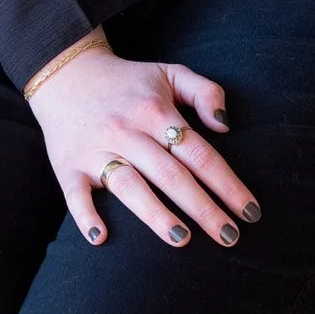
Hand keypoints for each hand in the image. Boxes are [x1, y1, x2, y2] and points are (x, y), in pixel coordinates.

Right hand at [27, 46, 260, 251]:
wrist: (65, 74)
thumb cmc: (127, 81)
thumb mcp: (170, 73)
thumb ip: (205, 92)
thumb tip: (225, 127)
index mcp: (155, 110)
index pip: (200, 153)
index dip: (227, 183)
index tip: (249, 211)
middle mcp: (127, 131)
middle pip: (171, 175)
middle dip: (203, 209)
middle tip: (229, 237)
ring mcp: (96, 150)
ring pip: (129, 186)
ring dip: (155, 215)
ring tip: (182, 240)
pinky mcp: (68, 166)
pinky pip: (76, 194)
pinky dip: (86, 215)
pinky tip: (101, 238)